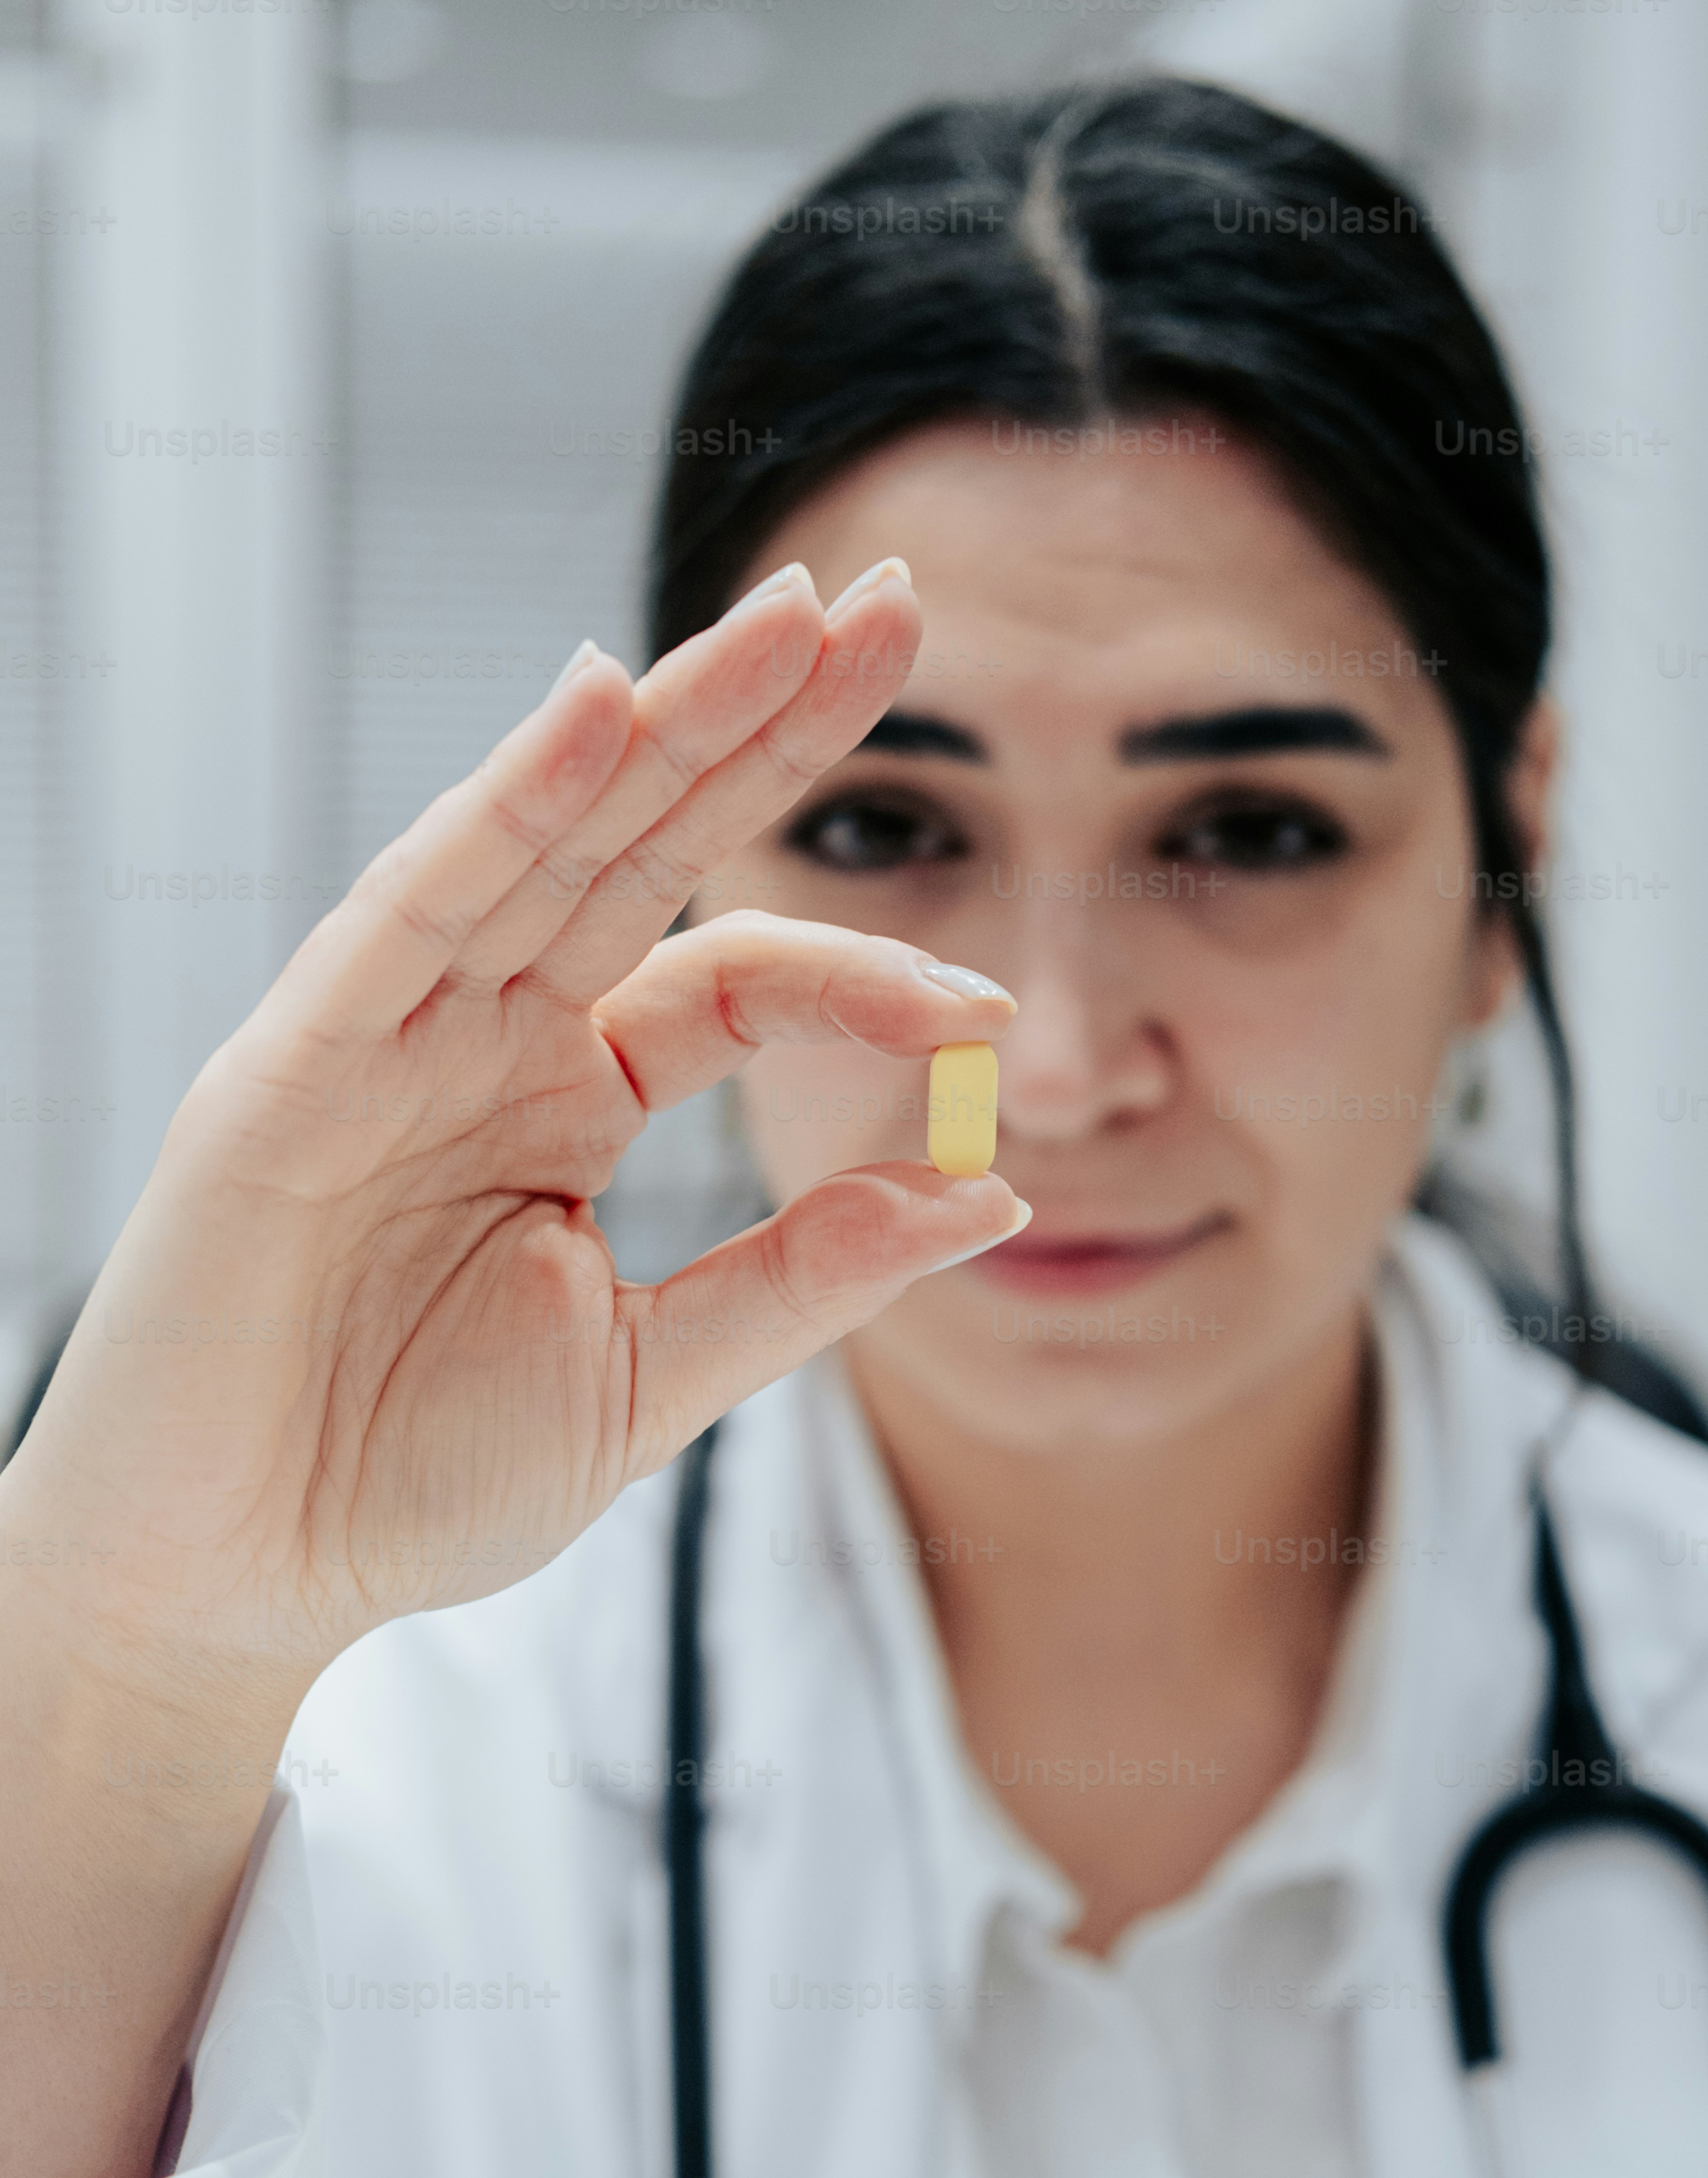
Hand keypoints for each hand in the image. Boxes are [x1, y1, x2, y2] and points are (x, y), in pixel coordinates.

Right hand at [5, 558, 1021, 1697]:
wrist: (238, 1575)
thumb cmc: (413, 1479)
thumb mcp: (657, 1378)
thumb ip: (811, 1276)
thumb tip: (1000, 1192)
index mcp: (569, 1098)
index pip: (737, 979)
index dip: (862, 971)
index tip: (983, 1007)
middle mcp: (486, 1034)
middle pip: (648, 844)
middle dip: (766, 723)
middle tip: (892, 602)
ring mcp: (391, 1032)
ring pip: (546, 837)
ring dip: (665, 720)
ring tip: (789, 619)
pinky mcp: (297, 1058)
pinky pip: (418, 904)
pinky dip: (506, 805)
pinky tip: (599, 709)